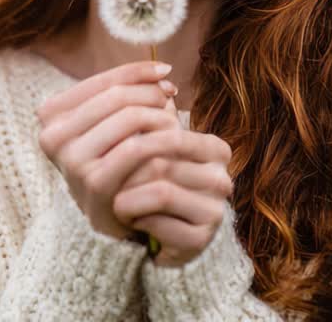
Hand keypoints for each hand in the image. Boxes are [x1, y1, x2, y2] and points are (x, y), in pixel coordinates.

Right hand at [35, 60, 180, 240]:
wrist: (109, 220)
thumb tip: (162, 74)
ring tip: (175, 121)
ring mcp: (71, 160)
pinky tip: (178, 140)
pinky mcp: (94, 182)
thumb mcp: (111, 124)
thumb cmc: (113, 161)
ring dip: (160, 115)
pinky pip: (136, 147)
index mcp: (50, 116)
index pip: (101, 81)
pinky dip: (162, 138)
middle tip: (172, 97)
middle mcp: (53, 136)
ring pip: (128, 118)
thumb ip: (128, 95)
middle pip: (116, 96)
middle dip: (150, 92)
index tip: (165, 72)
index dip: (137, 71)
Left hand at [112, 125, 233, 266]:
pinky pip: (158, 222)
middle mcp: (222, 179)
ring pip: (160, 191)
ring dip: (128, 197)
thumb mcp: (153, 151)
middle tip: (109, 182)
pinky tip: (132, 221)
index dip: (136, 143)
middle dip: (126, 174)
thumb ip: (151, 120)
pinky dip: (137, 220)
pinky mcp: (201, 239)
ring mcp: (215, 211)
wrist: (162, 238)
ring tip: (118, 201)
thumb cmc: (153, 185)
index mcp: (216, 150)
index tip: (115, 151)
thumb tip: (148, 92)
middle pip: (161, 164)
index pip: (172, 135)